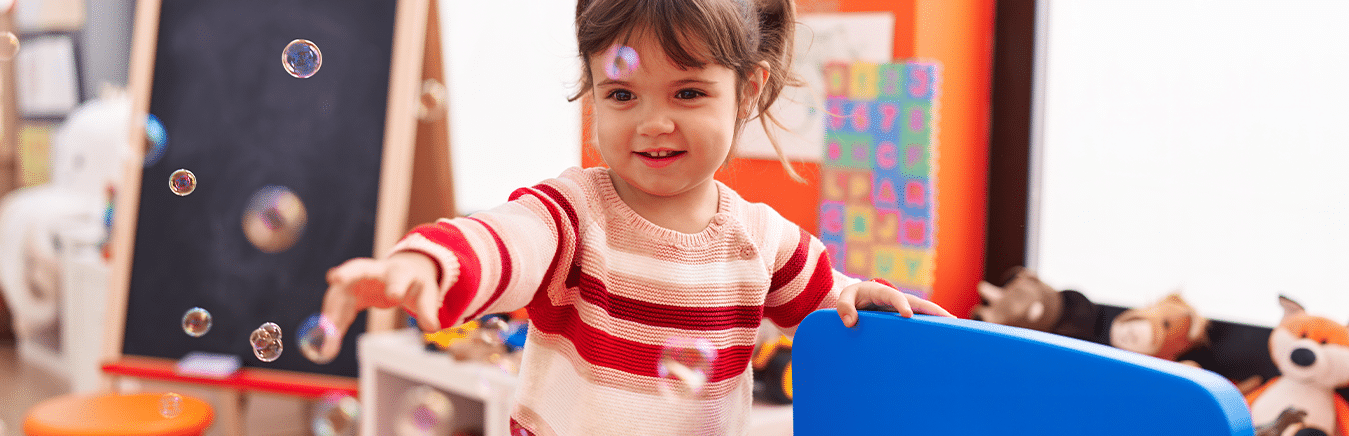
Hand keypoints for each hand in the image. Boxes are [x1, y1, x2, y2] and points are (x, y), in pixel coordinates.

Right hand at [318, 252, 444, 356]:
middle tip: (335, 278)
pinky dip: (333, 325)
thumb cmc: (415, 283)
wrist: (403, 272)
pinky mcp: (350, 293)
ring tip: (328, 342)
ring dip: (332, 313)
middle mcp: (374, 271)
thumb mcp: (426, 294)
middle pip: (357, 268)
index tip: (394, 296)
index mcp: (399, 272)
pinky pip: (338, 308)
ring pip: (341, 292)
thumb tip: (432, 328)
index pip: (398, 277)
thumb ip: (428, 309)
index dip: (396, 286)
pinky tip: (329, 344)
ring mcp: (358, 280)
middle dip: (346, 272)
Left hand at [836, 280, 953, 326]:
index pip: (894, 297)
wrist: (858, 298)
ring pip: (923, 312)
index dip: (901, 305)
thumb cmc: (852, 298)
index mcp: (881, 291)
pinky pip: (920, 320)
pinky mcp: (904, 317)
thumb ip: (844, 307)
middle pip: (918, 303)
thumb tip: (851, 322)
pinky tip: (942, 337)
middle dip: (933, 310)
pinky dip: (931, 326)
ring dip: (938, 319)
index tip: (907, 316)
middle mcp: (896, 298)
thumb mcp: (845, 298)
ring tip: (955, 328)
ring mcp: (902, 307)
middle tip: (950, 319)